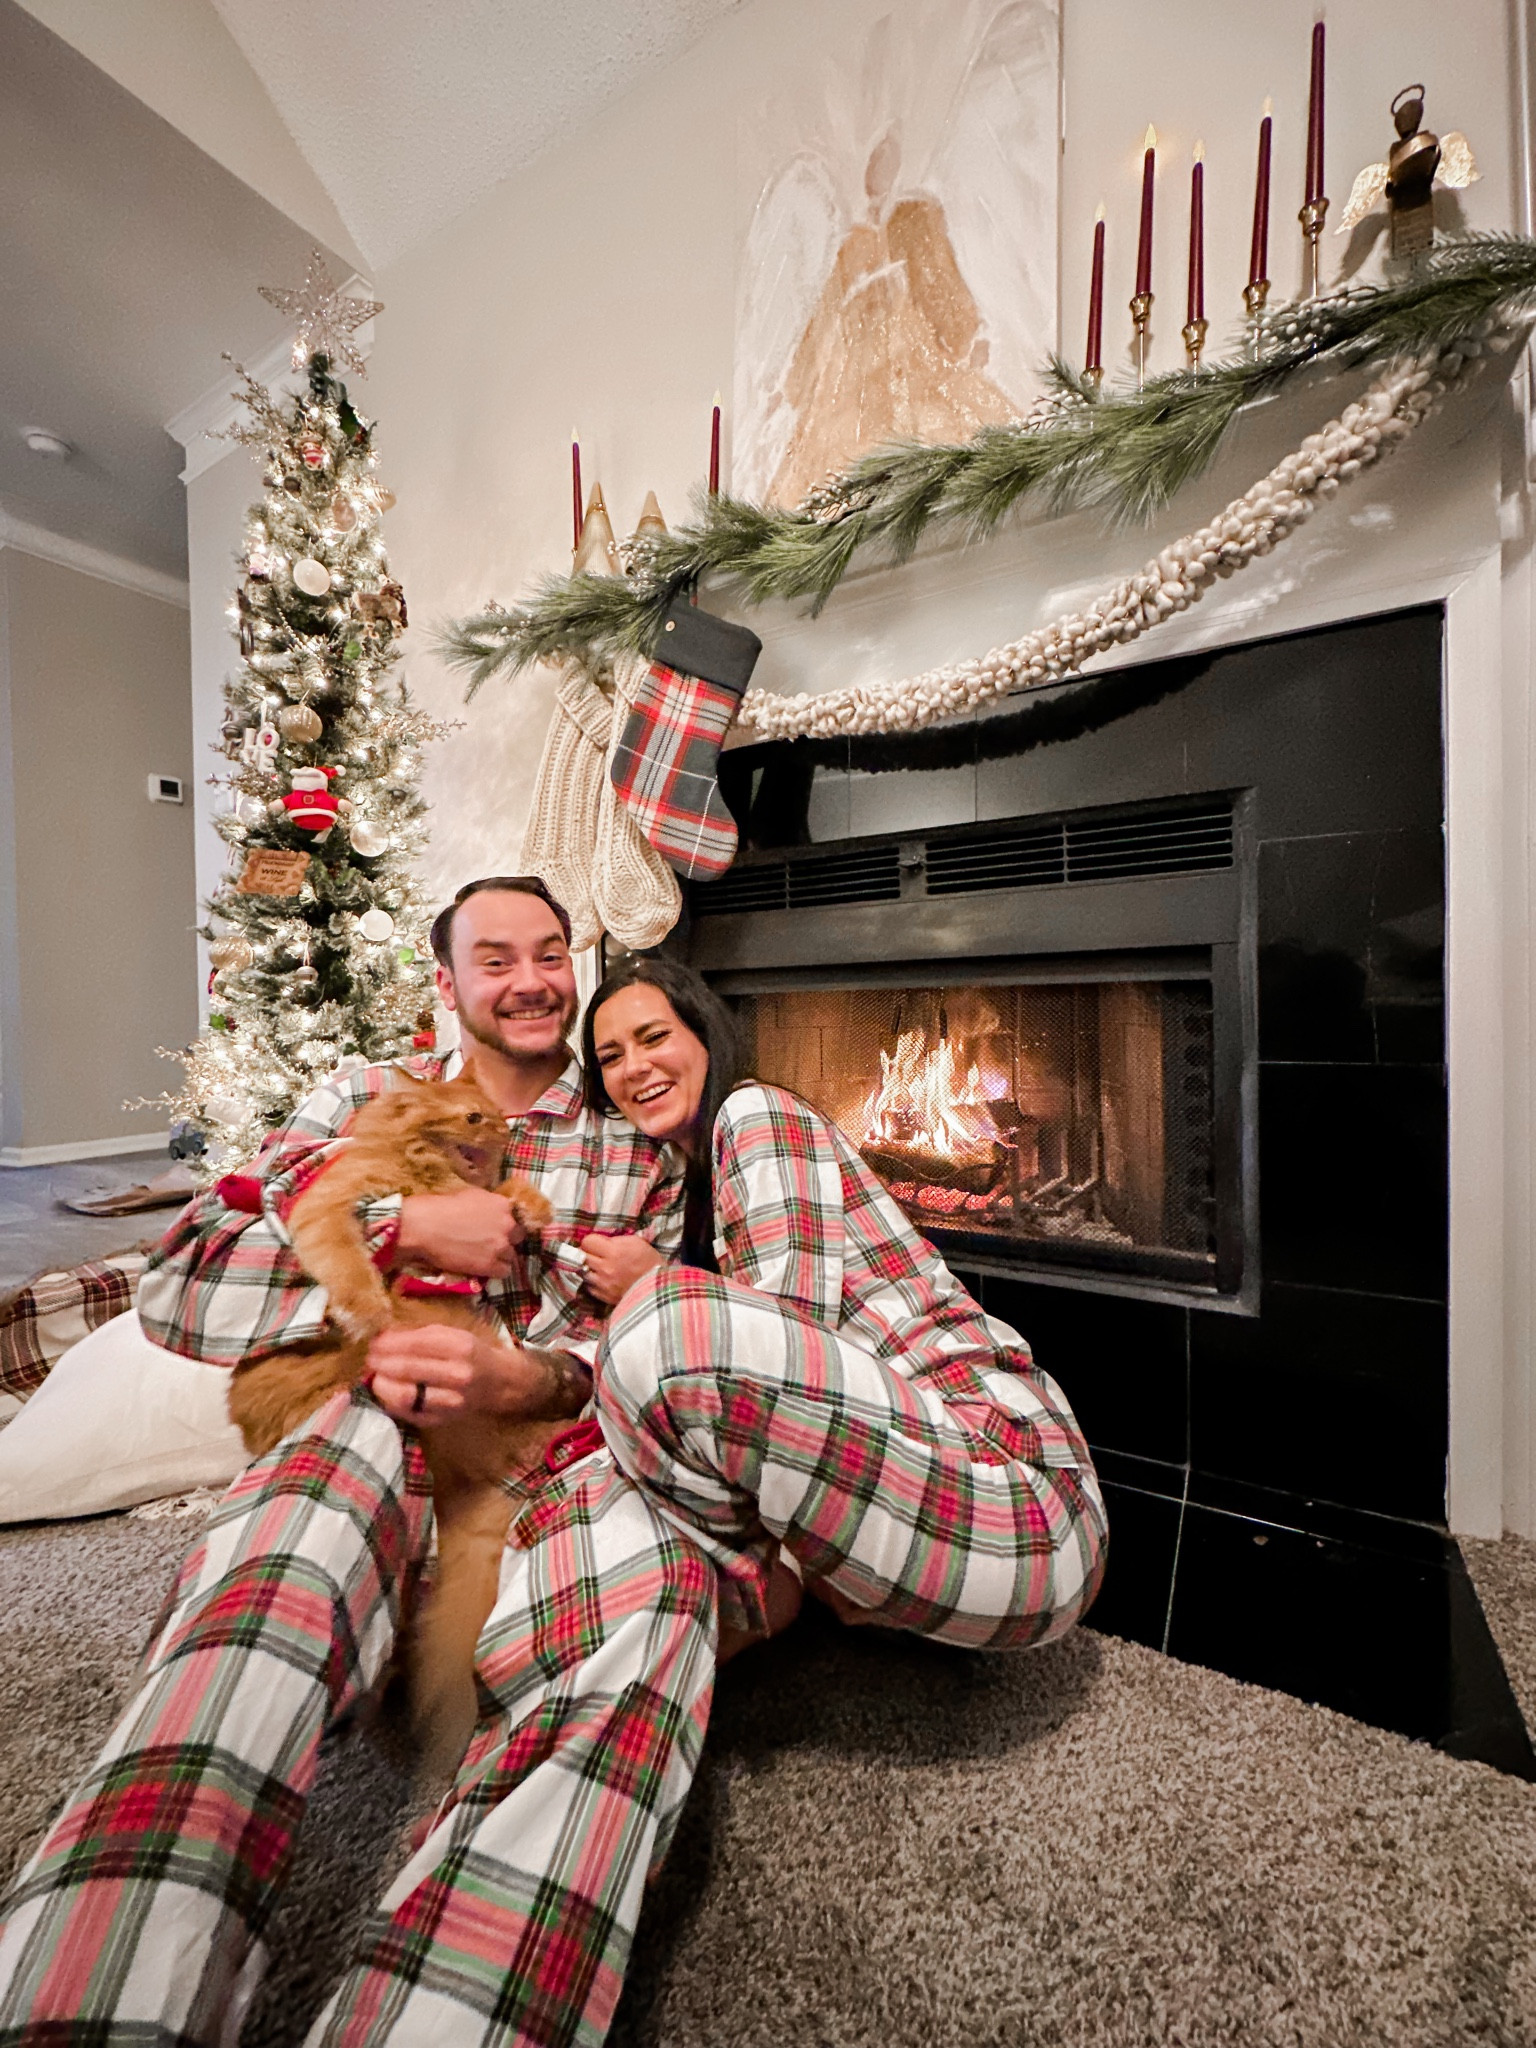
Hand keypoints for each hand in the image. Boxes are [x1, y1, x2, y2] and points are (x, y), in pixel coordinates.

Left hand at [367, 1323, 589, 1426]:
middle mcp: (457, 1374)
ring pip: (406, 1395)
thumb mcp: (454, 1333)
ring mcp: (451, 1400)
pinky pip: (410, 1413)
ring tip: (375, 1376)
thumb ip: (421, 1334)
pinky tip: (387, 1393)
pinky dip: (392, 1403)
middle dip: (380, 1363)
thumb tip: (383, 1337)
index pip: (415, 1344)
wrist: (502, 1383)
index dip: (388, 1343)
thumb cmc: (473, 1352)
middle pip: (407, 1369)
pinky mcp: (444, 1419)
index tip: (373, 1341)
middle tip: (368, 1358)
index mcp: (460, 1346)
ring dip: (383, 1385)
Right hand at [395, 1187, 525, 1278]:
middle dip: (506, 1240)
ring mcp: (501, 1246)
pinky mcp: (491, 1265)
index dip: (506, 1225)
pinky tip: (484, 1267)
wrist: (425, 1226)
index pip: (516, 1218)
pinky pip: (504, 1272)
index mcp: (503, 1205)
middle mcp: (507, 1225)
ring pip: (512, 1255)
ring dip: (501, 1256)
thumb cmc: (442, 1206)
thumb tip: (494, 1211)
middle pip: (518, 1237)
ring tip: (484, 1256)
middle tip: (490, 1243)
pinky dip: (496, 1271)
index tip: (497, 1229)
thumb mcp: (472, 1195)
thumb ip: (489, 1204)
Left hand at [579, 1233, 665, 1306]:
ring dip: (589, 1268)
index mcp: (614, 1252)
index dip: (592, 1241)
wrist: (659, 1289)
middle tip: (598, 1254)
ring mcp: (602, 1284)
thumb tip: (602, 1241)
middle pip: (582, 1256)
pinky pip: (589, 1286)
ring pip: (583, 1272)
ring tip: (599, 1267)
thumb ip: (616, 1240)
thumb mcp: (636, 1242)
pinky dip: (593, 1282)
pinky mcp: (603, 1297)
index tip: (599, 1243)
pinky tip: (603, 1279)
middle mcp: (605, 1268)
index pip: (587, 1242)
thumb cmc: (650, 1262)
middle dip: (589, 1253)